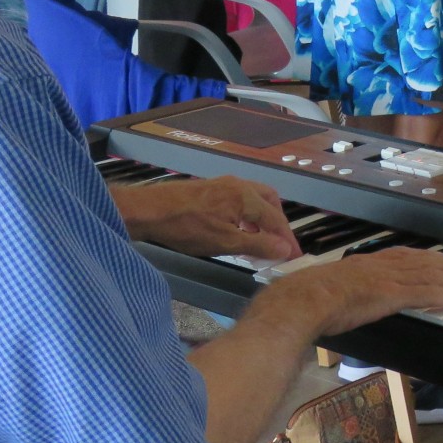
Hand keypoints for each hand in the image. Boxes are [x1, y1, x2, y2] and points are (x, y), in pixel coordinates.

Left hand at [111, 175, 301, 261]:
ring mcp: (224, 185)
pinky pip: (240, 200)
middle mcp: (239, 186)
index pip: (276, 219)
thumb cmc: (186, 228)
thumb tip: (285, 249)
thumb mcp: (225, 243)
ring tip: (259, 241)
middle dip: (278, 224)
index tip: (294, 256)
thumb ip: (258, 245)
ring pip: (255, 200)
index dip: (287, 240)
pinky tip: (238, 231)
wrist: (148, 211)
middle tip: (279, 245)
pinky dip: (247, 216)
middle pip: (270, 202)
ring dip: (262, 220)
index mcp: (246, 197)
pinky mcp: (211, 189)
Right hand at [278, 246, 442, 336]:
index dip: (423, 258)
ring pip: (433, 276)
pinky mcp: (394, 294)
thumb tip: (330, 304)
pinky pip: (430, 294)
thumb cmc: (302, 300)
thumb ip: (334, 294)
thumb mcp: (321, 290)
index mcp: (363, 264)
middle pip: (423, 263)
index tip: (439, 258)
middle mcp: (381, 267)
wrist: (301, 300)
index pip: (401, 258)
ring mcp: (389, 279)